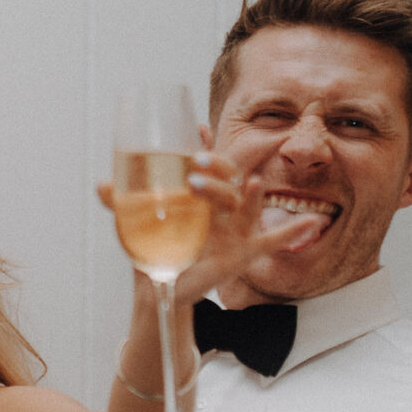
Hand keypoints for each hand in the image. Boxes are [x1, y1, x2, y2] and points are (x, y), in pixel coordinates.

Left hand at [97, 153, 322, 303]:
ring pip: (247, 207)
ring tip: (255, 184)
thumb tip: (99, 184)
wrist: (164, 283)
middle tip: (198, 163)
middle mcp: (220, 207)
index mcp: (198, 196)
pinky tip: (313, 222)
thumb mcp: (138, 225)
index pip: (204, 165)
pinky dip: (293, 231)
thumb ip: (121, 203)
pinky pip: (273, 241)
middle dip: (217, 172)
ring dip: (253, 195)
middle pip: (227, 182)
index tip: (197, 129)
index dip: (203, 147)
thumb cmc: (158, 244)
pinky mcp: (243, 252)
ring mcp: (235, 228)